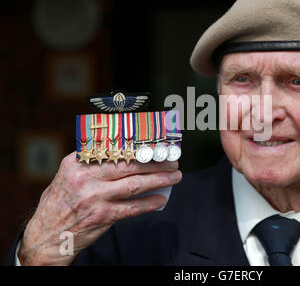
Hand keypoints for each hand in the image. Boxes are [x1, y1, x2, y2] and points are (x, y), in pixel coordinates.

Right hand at [18, 151, 181, 264]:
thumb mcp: (69, 174)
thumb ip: (93, 162)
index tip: (156, 142)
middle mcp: (86, 177)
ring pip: (134, 184)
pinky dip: (149, 203)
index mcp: (78, 162)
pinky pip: (132, 208)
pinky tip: (161, 198)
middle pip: (129, 165)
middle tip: (173, 159)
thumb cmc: (60, 201)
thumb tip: (127, 153)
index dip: (138, 145)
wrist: (45, 235)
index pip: (113, 148)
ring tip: (175, 176)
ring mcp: (94, 197)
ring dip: (159, 180)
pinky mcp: (102, 216)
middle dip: (155, 161)